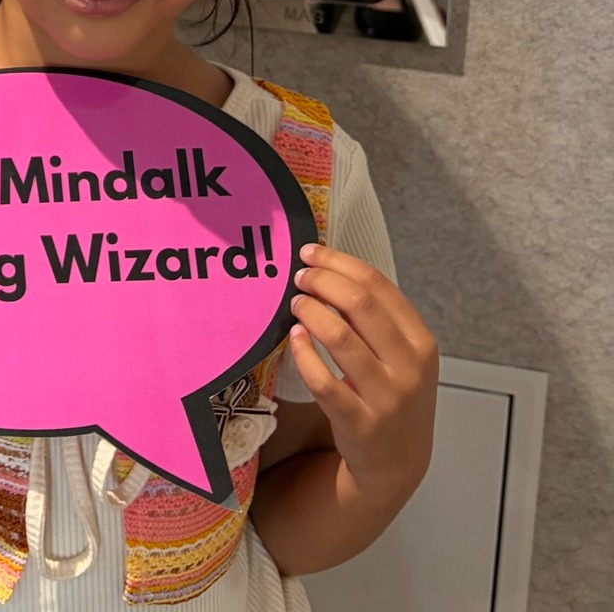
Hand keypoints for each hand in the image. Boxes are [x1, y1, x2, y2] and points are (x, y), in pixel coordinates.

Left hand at [288, 244, 438, 504]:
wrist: (398, 461)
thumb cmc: (394, 394)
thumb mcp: (402, 355)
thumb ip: (375, 318)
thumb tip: (328, 270)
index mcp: (421, 342)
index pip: (378, 285)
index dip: (339, 262)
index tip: (311, 254)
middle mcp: (409, 368)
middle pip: (359, 304)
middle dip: (321, 281)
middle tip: (299, 277)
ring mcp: (387, 398)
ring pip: (340, 337)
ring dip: (310, 312)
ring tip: (296, 305)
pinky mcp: (360, 423)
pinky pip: (323, 381)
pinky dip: (303, 353)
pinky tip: (294, 338)